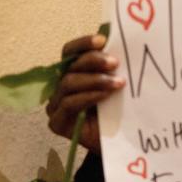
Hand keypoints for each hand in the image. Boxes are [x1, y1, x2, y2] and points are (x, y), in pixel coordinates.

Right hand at [45, 34, 124, 152]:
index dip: (83, 43)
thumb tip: (125, 42)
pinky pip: (69, 104)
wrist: (122, 141)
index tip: (103, 39)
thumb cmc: (120, 110)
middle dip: (93, 61)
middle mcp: (61, 86)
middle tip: (115, 62)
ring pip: (69, 83)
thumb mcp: (117, 83)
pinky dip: (89, 96)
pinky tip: (106, 96)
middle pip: (70, 66)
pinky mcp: (57, 122)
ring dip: (95, 80)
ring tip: (118, 83)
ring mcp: (56, 104)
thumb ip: (113, 66)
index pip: (71, 51)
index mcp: (74, 72)